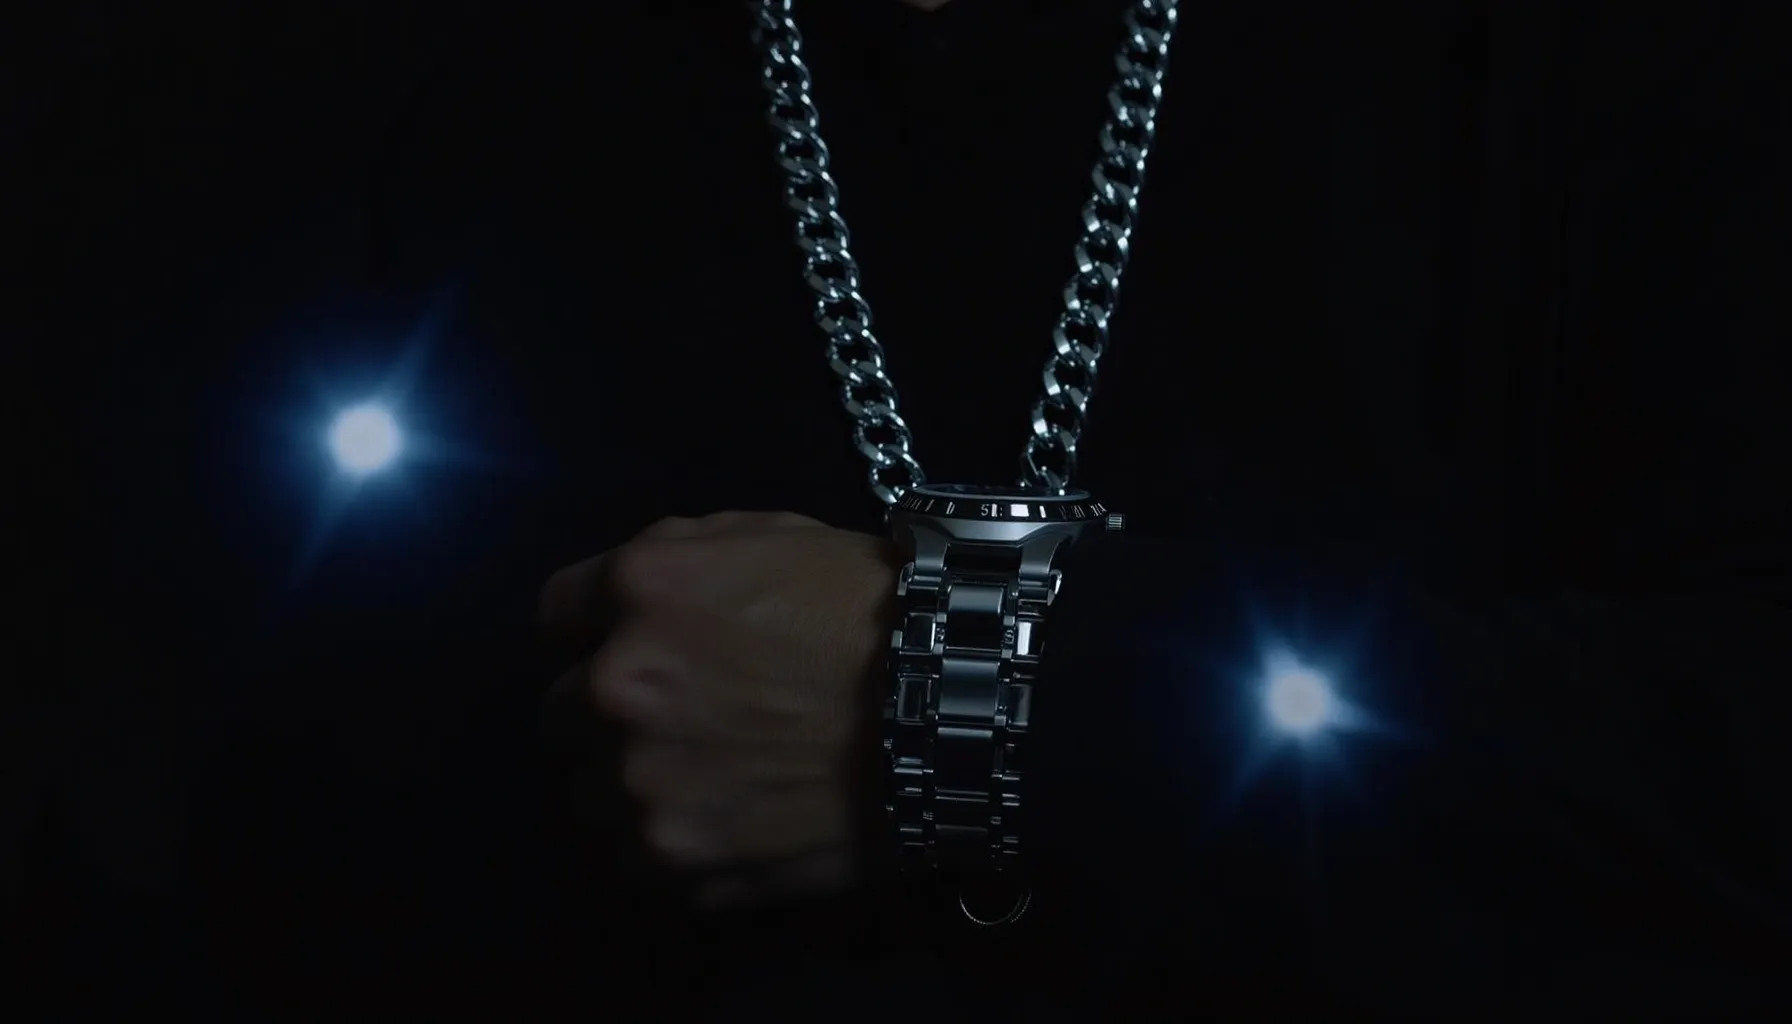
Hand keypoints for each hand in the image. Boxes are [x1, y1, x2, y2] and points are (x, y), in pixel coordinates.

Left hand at [539, 511, 898, 903]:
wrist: (956, 711)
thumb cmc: (872, 610)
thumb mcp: (771, 538)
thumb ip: (679, 560)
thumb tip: (628, 600)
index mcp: (640, 588)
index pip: (556, 614)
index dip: (597, 628)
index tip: (639, 644)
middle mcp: (616, 685)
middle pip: (559, 711)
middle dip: (607, 709)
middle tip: (683, 715)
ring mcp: (641, 783)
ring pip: (589, 794)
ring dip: (632, 783)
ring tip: (710, 777)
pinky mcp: (676, 860)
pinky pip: (638, 857)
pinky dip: (673, 842)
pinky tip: (733, 820)